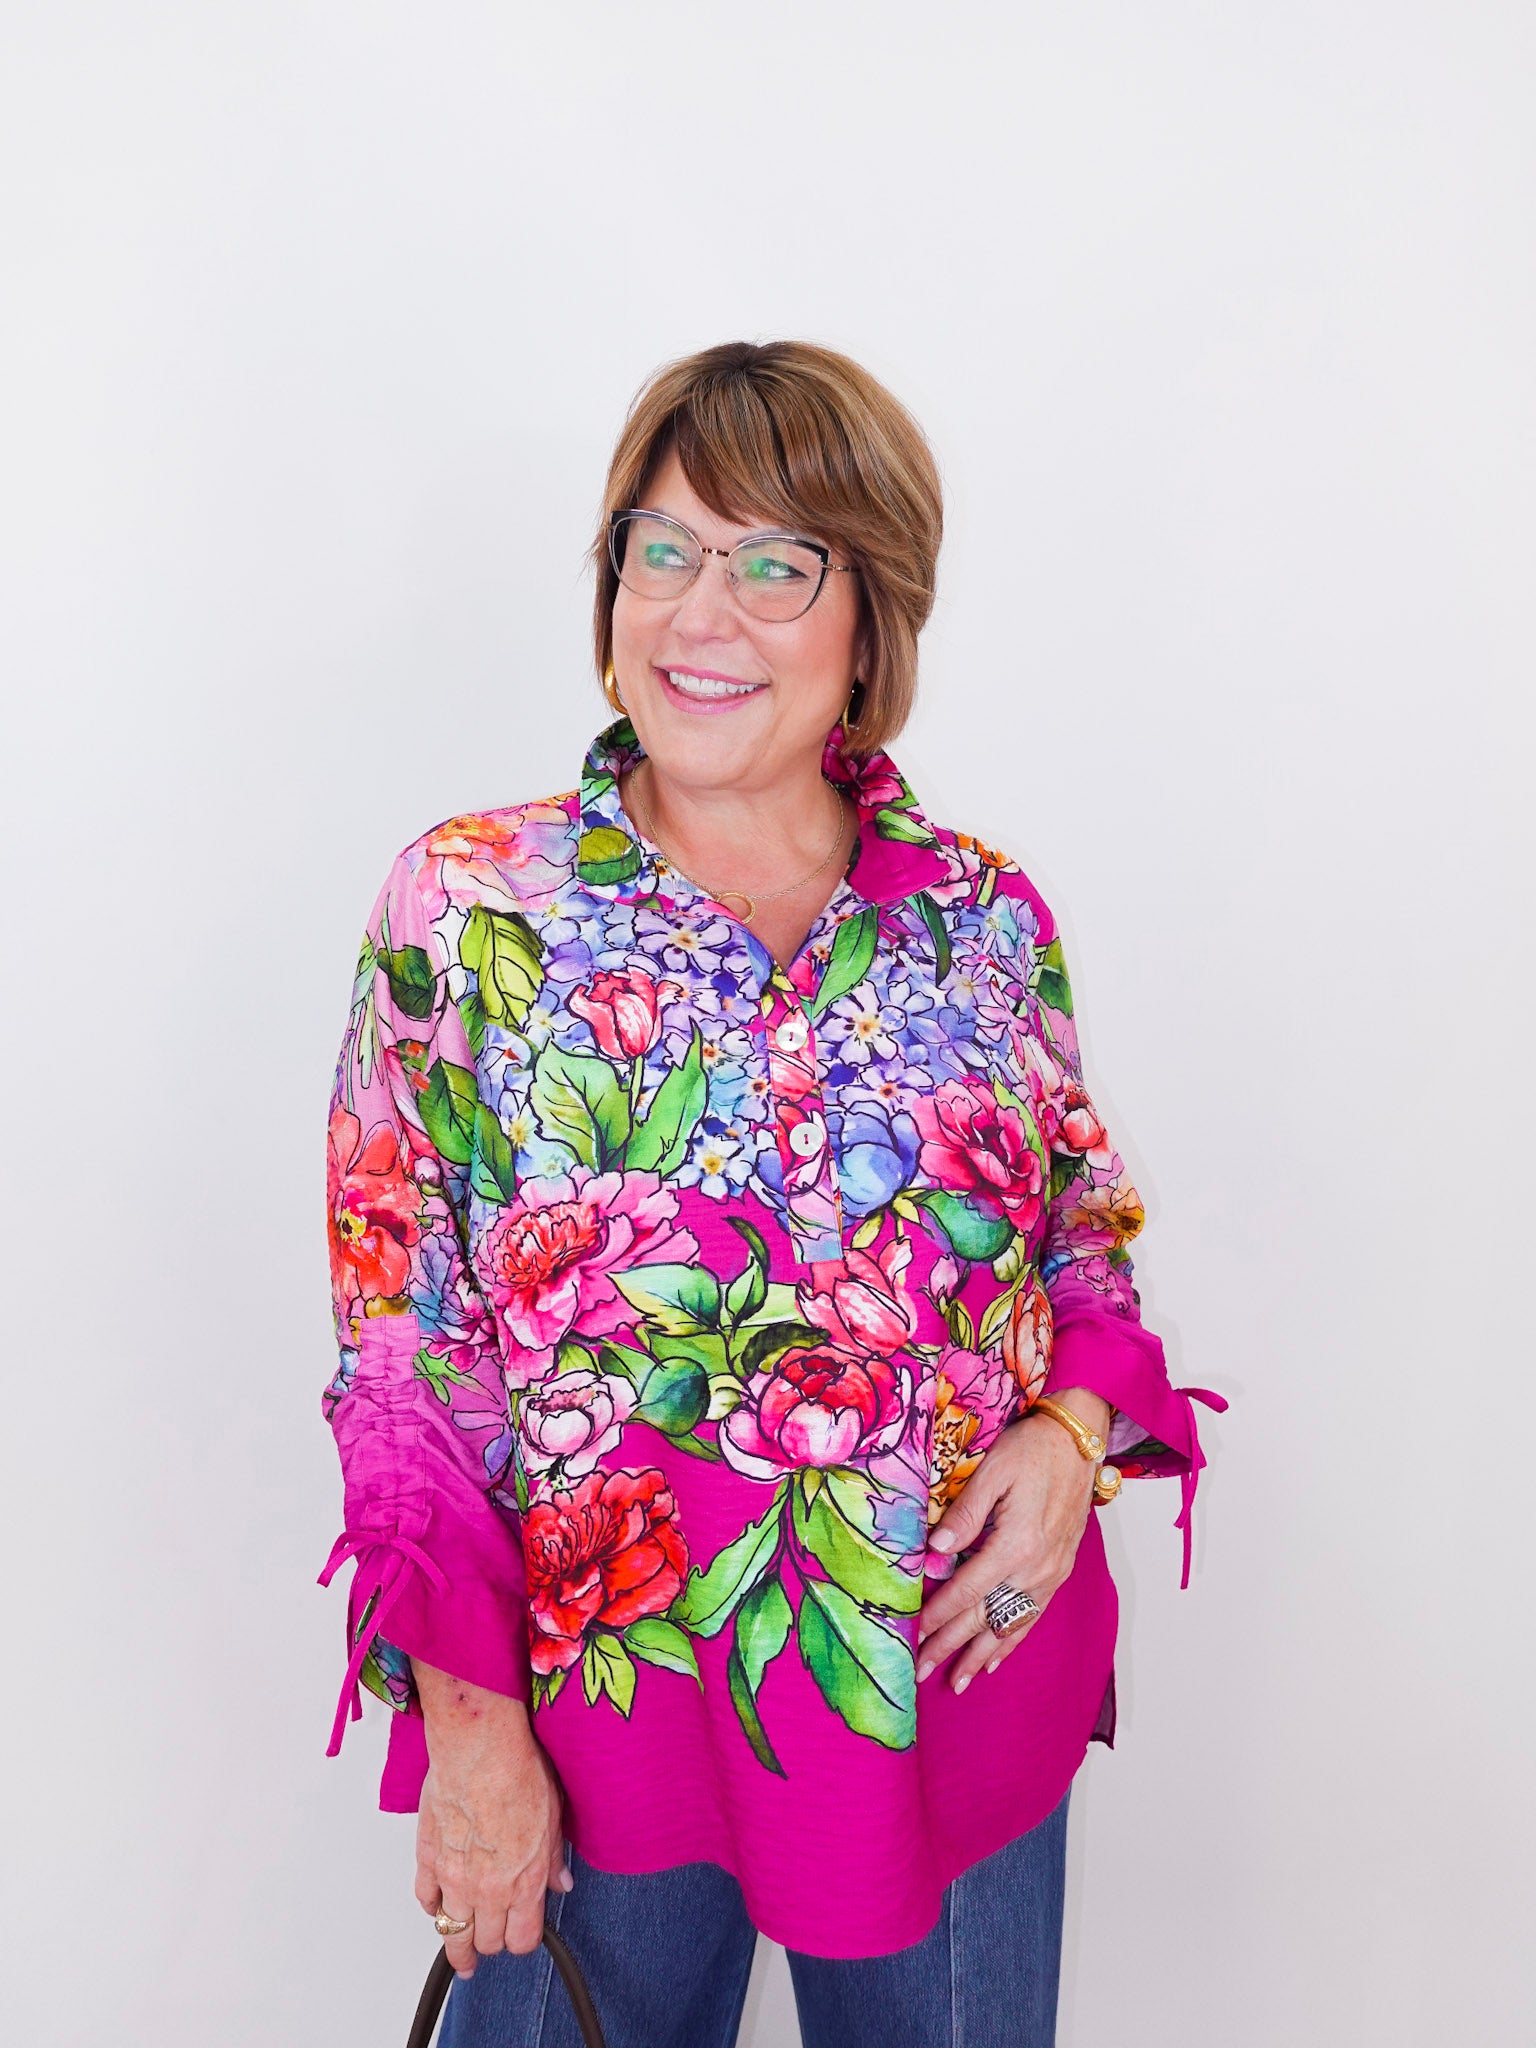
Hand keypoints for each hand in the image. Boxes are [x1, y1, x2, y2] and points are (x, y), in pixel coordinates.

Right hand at [411, 1662, 570, 1978]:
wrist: (480, 1749)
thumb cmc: (518, 1774)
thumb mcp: (554, 1818)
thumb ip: (554, 1860)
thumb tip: (561, 1881)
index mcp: (523, 1883)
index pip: (523, 1940)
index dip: (524, 1941)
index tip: (523, 1935)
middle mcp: (487, 1890)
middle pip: (487, 1941)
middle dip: (492, 1942)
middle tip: (493, 1938)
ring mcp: (453, 1877)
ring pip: (451, 1932)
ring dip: (457, 1943)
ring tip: (461, 1953)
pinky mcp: (428, 1857)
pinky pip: (425, 1896)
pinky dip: (432, 1905)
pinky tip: (438, 1905)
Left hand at [917, 1388, 1107, 1694]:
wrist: (1079, 1440)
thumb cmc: (1033, 1449)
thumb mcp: (993, 1472)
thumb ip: (965, 1515)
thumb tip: (935, 1553)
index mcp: (1016, 1545)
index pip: (967, 1590)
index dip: (938, 1615)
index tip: (913, 1636)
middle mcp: (1036, 1568)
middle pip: (985, 1616)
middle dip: (951, 1646)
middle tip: (921, 1672)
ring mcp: (1050, 1573)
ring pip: (1010, 1624)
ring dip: (980, 1654)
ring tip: (956, 1682)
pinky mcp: (1059, 1570)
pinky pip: (1032, 1615)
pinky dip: (1012, 1640)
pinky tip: (995, 1658)